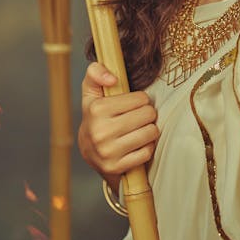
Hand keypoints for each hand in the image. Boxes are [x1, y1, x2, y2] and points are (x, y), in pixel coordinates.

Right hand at [78, 62, 159, 184]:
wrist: (89, 151)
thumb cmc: (96, 116)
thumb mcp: (92, 91)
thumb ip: (96, 72)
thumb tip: (112, 78)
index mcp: (96, 109)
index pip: (141, 98)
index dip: (141, 100)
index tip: (133, 105)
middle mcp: (100, 131)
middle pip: (148, 115)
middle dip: (147, 114)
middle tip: (138, 117)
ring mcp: (108, 152)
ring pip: (150, 133)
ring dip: (149, 130)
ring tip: (139, 129)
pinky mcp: (116, 167)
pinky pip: (147, 152)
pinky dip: (147, 147)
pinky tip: (137, 144)